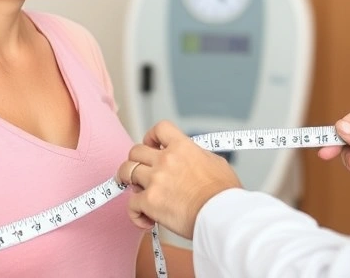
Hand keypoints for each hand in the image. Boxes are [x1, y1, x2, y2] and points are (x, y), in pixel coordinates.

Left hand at [118, 120, 241, 239]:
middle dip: (136, 161)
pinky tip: (146, 219)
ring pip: (126, 172)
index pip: (159, 129)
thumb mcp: (216, 162)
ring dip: (129, 182)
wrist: (221, 214)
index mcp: (182, 147)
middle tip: (141, 173)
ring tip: (138, 192)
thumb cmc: (224, 193)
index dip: (151, 137)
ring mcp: (155, 180)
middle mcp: (165, 160)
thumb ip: (198, 156)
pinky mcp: (149, 202)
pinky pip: (131, 204)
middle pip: (135, 151)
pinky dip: (136, 213)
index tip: (151, 146)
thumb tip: (193, 160)